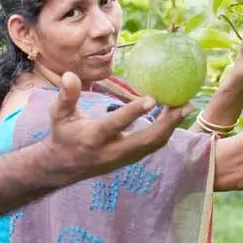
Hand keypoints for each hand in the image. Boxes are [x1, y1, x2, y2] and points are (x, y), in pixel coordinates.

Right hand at [46, 72, 187, 180]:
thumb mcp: (58, 114)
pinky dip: (164, 132)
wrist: (63, 168)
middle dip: (167, 124)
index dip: (133, 113)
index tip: (152, 99)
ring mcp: (122, 159)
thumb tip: (70, 75)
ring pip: (152, 145)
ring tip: (184, 107)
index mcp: (93, 138)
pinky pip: (151, 146)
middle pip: (145, 141)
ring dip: (170, 127)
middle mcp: (111, 151)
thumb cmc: (62, 135)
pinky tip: (173, 116)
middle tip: (184, 105)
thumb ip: (66, 96)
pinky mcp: (129, 160)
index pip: (115, 125)